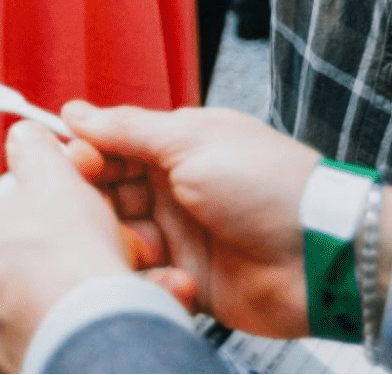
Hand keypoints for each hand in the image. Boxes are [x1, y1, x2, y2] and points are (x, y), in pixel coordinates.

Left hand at [0, 122, 133, 372]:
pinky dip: (34, 331)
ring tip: (73, 293)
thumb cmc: (67, 256)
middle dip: (28, 260)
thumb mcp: (55, 177)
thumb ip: (33, 147)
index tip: (53, 223)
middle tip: (69, 258)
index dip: (24, 217)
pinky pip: (10, 340)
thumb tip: (26, 134)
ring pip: (0, 304)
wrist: (87, 335)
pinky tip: (64, 322)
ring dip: (32, 297)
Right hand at [67, 102, 317, 337]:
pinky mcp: (185, 280)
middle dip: (91, 202)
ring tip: (141, 247)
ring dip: (119, 242)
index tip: (68, 162)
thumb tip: (75, 111)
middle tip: (89, 210)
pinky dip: (146, 278)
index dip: (83, 153)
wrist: (322, 257)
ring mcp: (178, 236)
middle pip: (105, 193)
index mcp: (176, 147)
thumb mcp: (191, 142)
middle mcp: (172, 189)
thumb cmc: (270, 187)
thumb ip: (128, 129)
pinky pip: (143, 279)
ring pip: (117, 238)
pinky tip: (168, 274)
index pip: (110, 145)